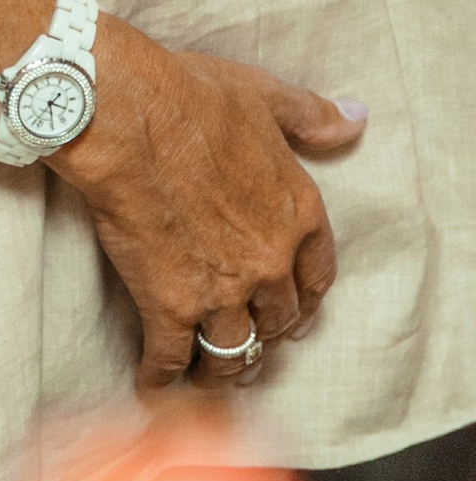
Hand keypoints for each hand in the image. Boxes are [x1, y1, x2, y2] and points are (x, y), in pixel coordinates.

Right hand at [55, 15, 366, 390]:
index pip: (316, 278)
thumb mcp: (263, 96)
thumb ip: (310, 115)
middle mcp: (269, 263)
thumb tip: (354, 119)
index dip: (303, 298)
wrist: (125, 114)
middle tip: (246, 339)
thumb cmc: (190, 97)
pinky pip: (170, 357)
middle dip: (263, 333)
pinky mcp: (169, 304)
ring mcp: (221, 290)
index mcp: (298, 214)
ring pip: (232, 351)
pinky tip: (151, 385)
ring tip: (208, 373)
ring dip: (223, 367)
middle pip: (276, 321)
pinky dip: (160, 377)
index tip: (290, 308)